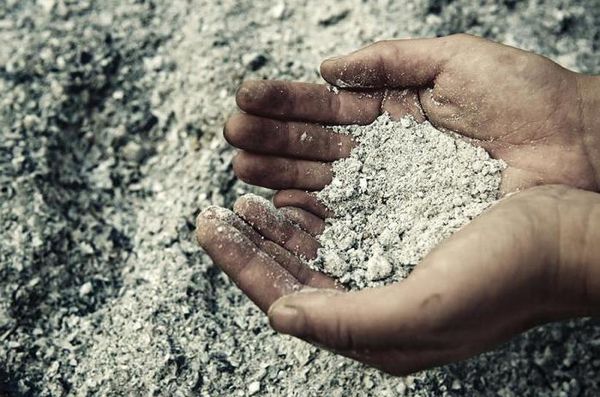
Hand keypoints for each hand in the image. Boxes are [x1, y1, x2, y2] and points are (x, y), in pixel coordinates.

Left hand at [197, 185, 599, 374]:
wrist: (567, 238)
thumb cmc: (510, 278)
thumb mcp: (425, 308)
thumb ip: (348, 321)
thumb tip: (282, 314)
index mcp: (376, 332)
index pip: (288, 300)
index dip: (243, 265)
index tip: (211, 227)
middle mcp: (376, 305)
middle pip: (293, 276)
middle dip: (251, 245)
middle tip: (217, 213)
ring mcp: (389, 272)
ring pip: (314, 251)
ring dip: (277, 227)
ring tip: (246, 200)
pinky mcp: (404, 240)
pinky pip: (343, 228)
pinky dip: (312, 212)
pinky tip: (296, 196)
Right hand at [225, 34, 599, 192]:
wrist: (579, 150)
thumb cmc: (528, 101)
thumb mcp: (454, 61)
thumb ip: (388, 59)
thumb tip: (327, 67)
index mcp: (392, 116)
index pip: (325, 110)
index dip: (284, 104)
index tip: (246, 99)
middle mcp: (384, 160)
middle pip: (314, 149)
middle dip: (270, 140)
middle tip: (232, 134)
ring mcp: (390, 197)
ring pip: (322, 185)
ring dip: (278, 173)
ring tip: (240, 162)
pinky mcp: (402, 230)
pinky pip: (347, 223)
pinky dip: (311, 215)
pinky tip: (278, 205)